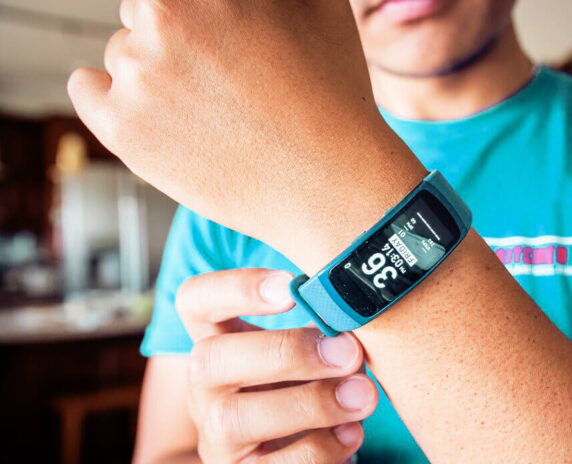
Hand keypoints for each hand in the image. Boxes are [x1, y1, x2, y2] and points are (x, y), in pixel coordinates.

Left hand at [67, 0, 417, 265]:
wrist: (329, 184)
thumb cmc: (331, 95)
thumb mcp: (316, 6)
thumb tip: (245, 4)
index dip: (204, 16)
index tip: (220, 41)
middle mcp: (161, 16)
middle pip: (145, 12)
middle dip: (176, 36)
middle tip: (218, 76)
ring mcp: (137, 74)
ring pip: (123, 54)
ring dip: (153, 71)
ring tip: (207, 110)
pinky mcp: (122, 128)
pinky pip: (86, 89)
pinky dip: (107, 95)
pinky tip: (147, 111)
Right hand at [176, 268, 377, 463]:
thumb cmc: (302, 395)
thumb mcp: (307, 356)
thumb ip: (325, 333)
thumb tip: (359, 321)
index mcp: (219, 342)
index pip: (194, 301)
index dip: (233, 287)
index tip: (291, 286)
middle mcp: (205, 391)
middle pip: (209, 359)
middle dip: (286, 351)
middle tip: (348, 351)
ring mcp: (217, 444)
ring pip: (233, 420)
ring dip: (310, 402)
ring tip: (363, 395)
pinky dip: (318, 452)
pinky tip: (353, 434)